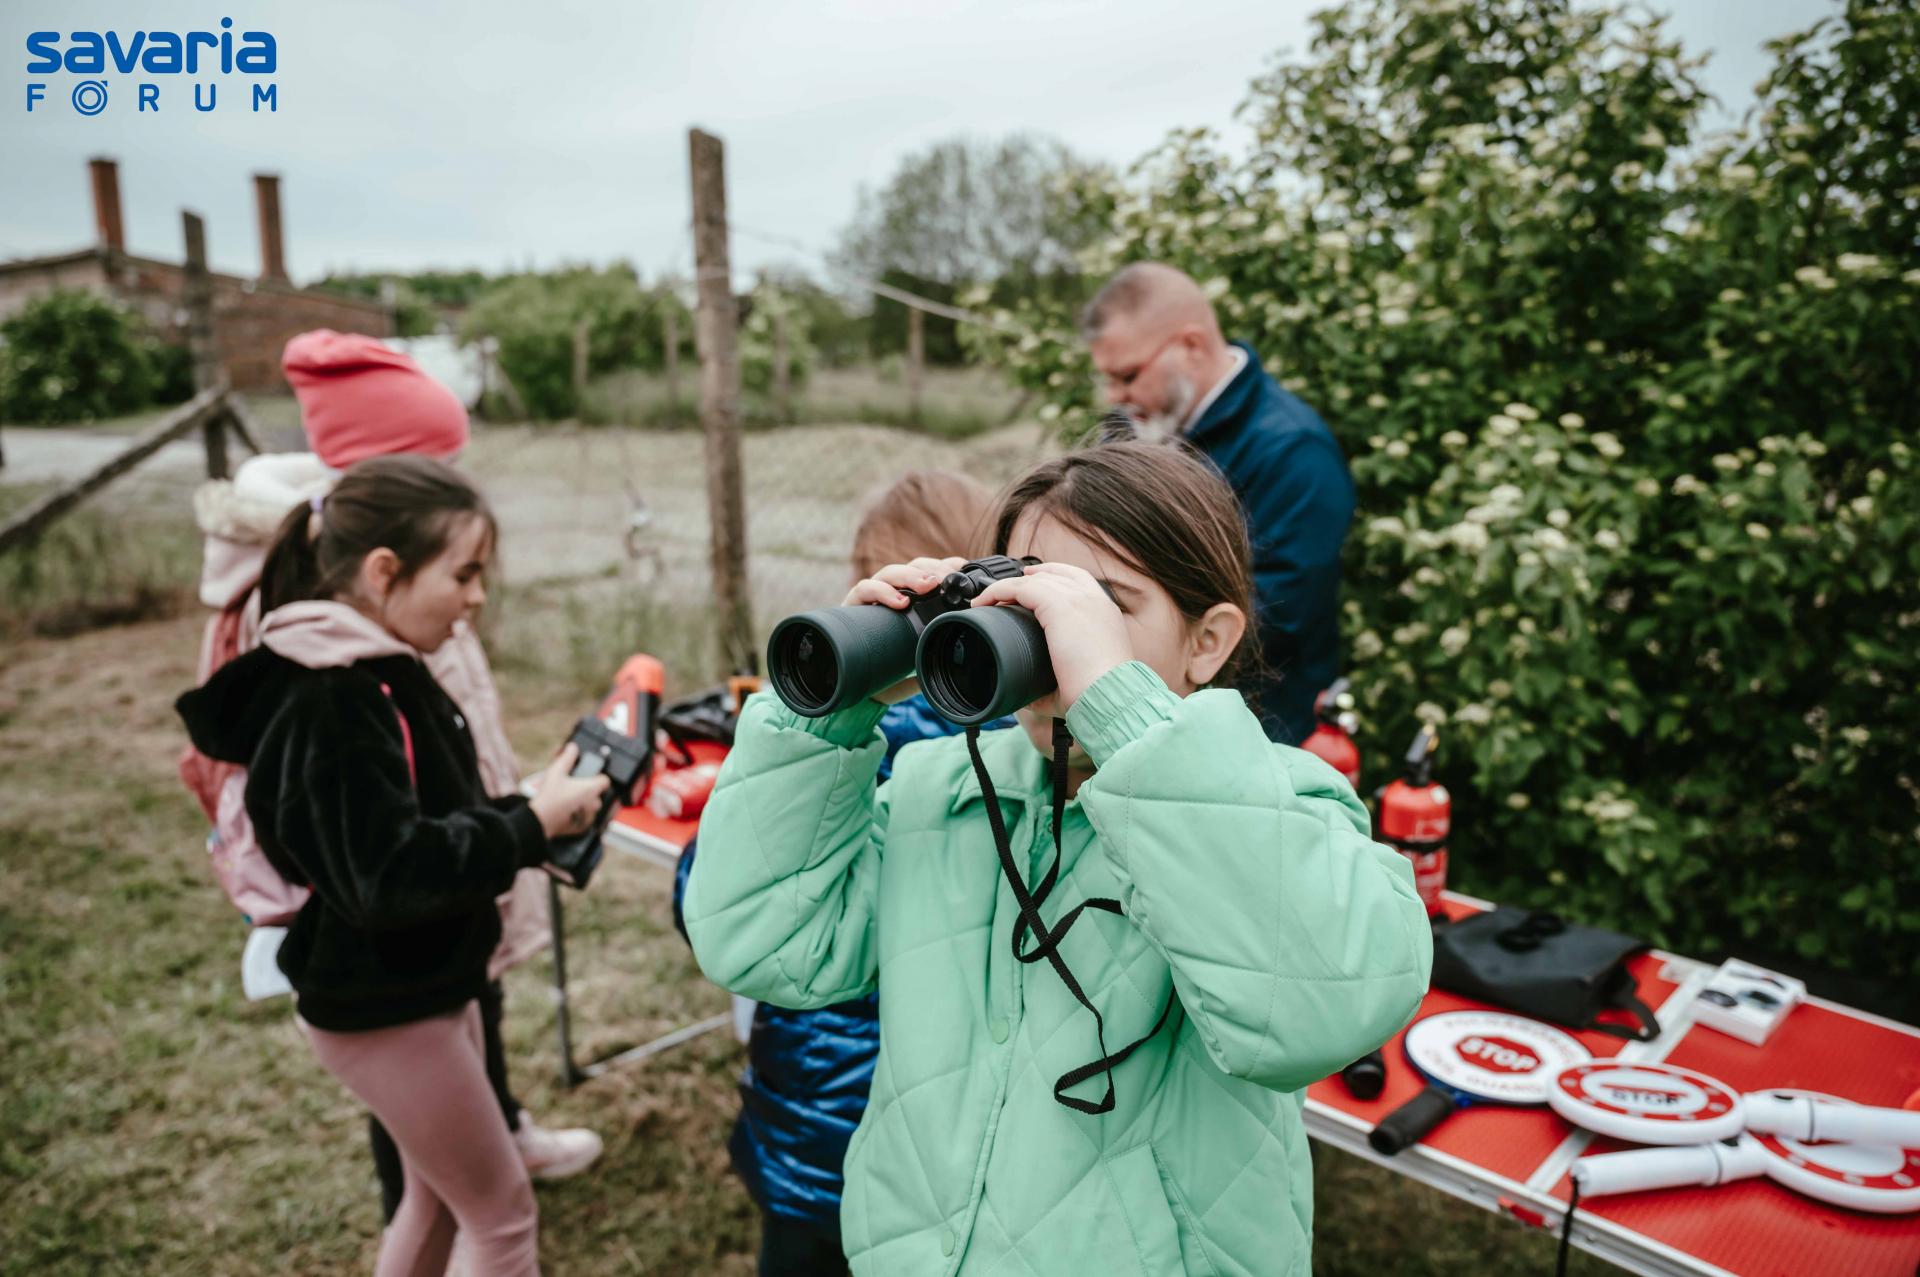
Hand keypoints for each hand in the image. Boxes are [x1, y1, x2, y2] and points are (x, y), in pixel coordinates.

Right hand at [530, 742, 611, 839]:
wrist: (540, 819)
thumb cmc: (549, 796)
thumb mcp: (556, 771)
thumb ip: (567, 757)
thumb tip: (572, 747)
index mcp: (592, 789)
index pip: (605, 780)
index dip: (597, 777)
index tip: (588, 777)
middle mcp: (595, 804)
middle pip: (598, 793)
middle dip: (588, 790)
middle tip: (573, 788)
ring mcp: (590, 817)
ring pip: (592, 807)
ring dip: (585, 803)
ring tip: (569, 799)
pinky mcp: (583, 828)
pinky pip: (586, 819)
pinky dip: (580, 815)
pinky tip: (568, 811)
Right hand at [841, 557, 967, 704]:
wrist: (866, 685)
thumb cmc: (899, 666)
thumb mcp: (927, 651)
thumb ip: (942, 641)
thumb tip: (964, 639)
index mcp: (913, 596)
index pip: (930, 570)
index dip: (946, 565)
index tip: (963, 567)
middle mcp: (893, 591)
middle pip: (912, 567)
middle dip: (932, 568)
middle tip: (947, 579)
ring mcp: (872, 596)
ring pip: (890, 573)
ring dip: (911, 576)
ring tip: (928, 585)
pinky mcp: (853, 605)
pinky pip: (865, 589)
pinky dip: (882, 591)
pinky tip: (900, 603)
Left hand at [968, 562, 1132, 710]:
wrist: (1109, 696)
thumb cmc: (1098, 695)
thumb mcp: (1079, 679)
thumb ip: (1053, 682)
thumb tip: (1027, 694)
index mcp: (1104, 613)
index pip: (1078, 579)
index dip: (1052, 575)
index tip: (1030, 581)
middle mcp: (1093, 600)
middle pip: (1054, 574)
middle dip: (1027, 579)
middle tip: (1002, 591)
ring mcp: (1077, 599)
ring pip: (1035, 580)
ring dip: (1008, 587)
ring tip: (986, 600)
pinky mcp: (1059, 605)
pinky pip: (1021, 587)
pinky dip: (999, 591)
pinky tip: (985, 601)